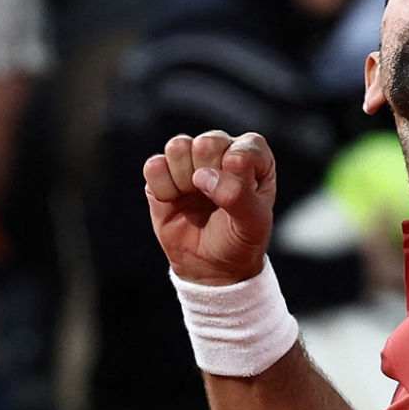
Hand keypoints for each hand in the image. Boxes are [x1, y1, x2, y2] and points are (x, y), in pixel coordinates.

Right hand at [144, 131, 275, 285]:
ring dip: (184, 179)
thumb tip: (204, 176)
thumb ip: (238, 196)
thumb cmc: (240, 239)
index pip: (244, 148)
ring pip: (178, 146)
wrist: (211, 266)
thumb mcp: (254, 223)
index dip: (237, 176)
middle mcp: (222, 149)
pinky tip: (175, 201)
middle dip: (209, 176)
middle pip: (208, 142)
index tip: (239, 198)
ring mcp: (190, 159)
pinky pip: (154, 166)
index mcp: (252, 155)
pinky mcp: (163, 173)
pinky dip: (163, 189)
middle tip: (213, 199)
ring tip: (194, 197)